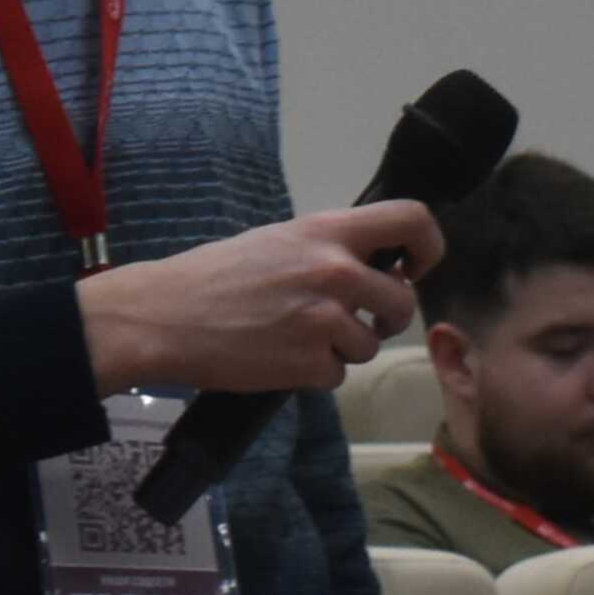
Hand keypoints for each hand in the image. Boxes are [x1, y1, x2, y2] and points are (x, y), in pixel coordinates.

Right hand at [75, 202, 439, 396]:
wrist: (164, 317)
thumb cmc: (215, 275)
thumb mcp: (277, 241)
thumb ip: (328, 248)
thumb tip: (373, 265)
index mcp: (327, 231)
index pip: (412, 220)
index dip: (429, 246)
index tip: (414, 267)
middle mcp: (335, 272)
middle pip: (403, 301)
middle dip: (384, 317)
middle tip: (356, 320)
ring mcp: (325, 321)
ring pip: (369, 344)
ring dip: (343, 348)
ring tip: (296, 337)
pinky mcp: (311, 364)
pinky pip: (338, 374)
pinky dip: (315, 373)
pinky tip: (280, 358)